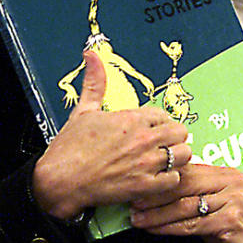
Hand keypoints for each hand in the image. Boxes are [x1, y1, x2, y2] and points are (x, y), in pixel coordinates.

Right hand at [32, 51, 192, 219]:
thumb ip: (95, 83)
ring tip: (164, 161)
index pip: (164, 115)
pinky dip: (169, 179)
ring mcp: (145, 163)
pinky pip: (174, 179)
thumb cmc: (69, 149)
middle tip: (162, 145)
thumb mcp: (83, 111)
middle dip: (173, 138)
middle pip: (180, 132)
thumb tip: (92, 56)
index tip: (153, 129)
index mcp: (131, 119)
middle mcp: (142, 139)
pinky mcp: (144, 186)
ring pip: (183, 155)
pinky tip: (157, 178)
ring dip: (176, 158)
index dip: (160, 122)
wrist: (59, 181)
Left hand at [129, 164, 242, 242]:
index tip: (140, 185)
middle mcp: (233, 182)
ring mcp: (234, 200)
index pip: (188, 169)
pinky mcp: (231, 220)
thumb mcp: (216, 206)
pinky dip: (170, 227)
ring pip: (186, 205)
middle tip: (134, 202)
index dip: (162, 178)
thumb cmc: (235, 230)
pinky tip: (156, 229)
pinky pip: (192, 224)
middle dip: (155, 195)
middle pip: (185, 184)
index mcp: (227, 173)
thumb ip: (194, 195)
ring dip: (157, 214)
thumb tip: (157, 191)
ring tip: (139, 218)